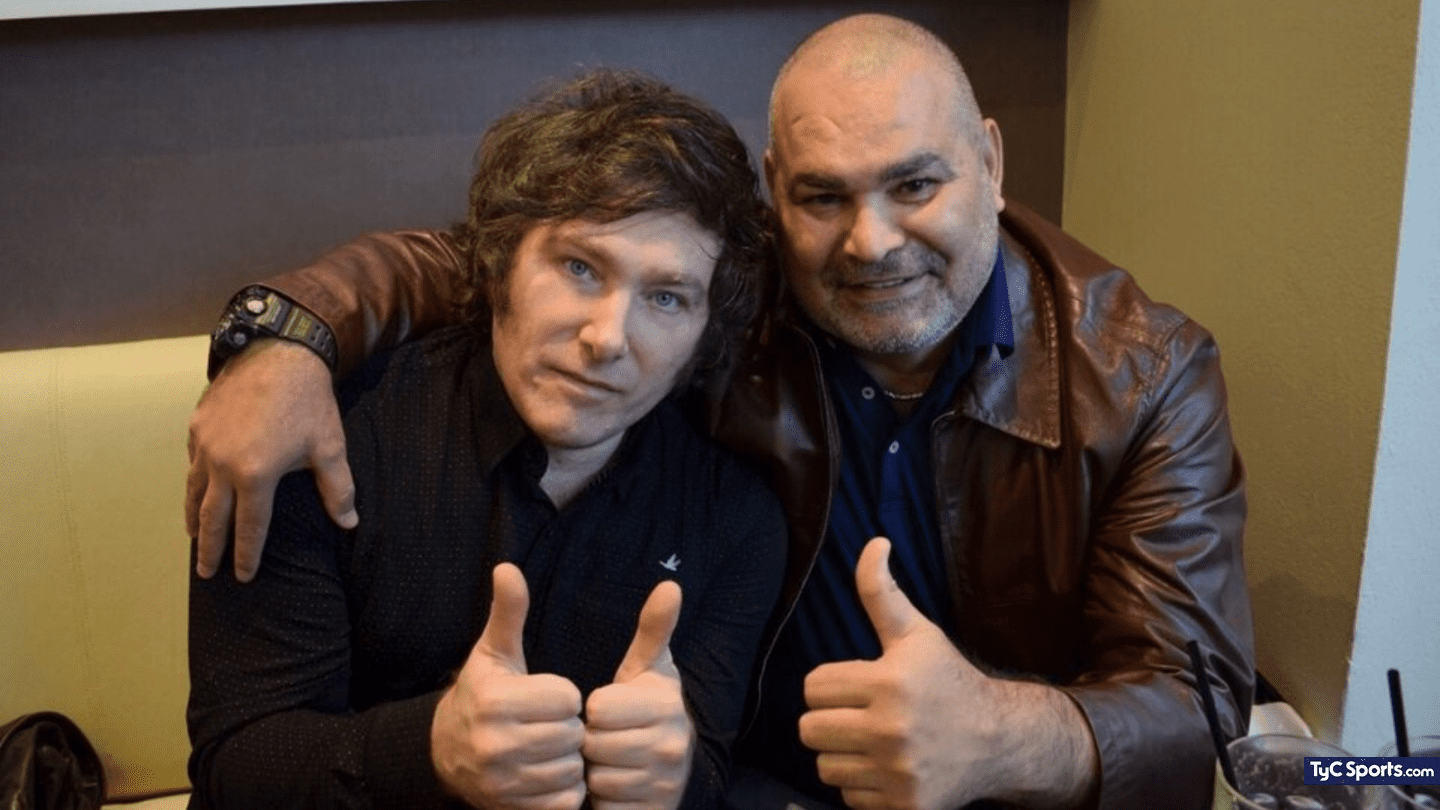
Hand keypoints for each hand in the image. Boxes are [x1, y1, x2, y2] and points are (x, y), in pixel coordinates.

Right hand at [185, 338, 356, 580]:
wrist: (279, 351)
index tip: (243, 577)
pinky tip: (196, 491)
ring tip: (194, 538)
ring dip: (194, 518)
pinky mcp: (197, 425)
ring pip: (194, 491)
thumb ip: (338, 490)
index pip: (249, 527)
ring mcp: (205, 444)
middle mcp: (222, 464)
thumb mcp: (329, 448)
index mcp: (255, 476)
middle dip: (209, 549)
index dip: (247, 555)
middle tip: (206, 573)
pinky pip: (192, 463)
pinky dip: (193, 483)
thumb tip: (349, 524)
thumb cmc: (309, 402)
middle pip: (212, 518)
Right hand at [432, 563, 585, 809]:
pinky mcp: (509, 808)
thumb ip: (507, 613)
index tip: (550, 696)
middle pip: (571, 735)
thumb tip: (508, 568)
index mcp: (495, 701)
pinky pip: (563, 802)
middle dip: (569, 728)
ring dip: (569, 760)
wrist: (446, 751)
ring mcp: (501, 781)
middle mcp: (494, 743)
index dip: (565, 695)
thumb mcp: (492, 652)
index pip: (567, 698)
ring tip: (550, 747)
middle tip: (552, 723)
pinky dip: (564, 790)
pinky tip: (548, 772)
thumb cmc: (482, 693)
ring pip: (570, 770)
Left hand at [583, 580, 692, 809]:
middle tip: (606, 737)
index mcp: (666, 704)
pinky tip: (616, 786)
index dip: (594, 710)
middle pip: (595, 746)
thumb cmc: (648, 707)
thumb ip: (654, 629)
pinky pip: (606, 809)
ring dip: (595, 773)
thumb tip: (670, 585)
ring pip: (598, 780)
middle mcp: (673, 745)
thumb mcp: (650, 667)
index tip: (606, 709)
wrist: (673, 763)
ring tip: (610, 760)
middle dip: (592, 742)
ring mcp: (665, 783)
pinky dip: (603, 802)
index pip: (598, 709)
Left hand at [799, 538, 1002, 809]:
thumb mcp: (916, 634)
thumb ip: (881, 592)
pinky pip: (848, 797)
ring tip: (873, 742)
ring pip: (825, 766)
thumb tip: (874, 543)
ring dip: (843, 755)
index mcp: (890, 682)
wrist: (999, 741)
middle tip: (859, 715)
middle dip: (829, 720)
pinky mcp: (904, 806)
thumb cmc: (948, 681)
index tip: (859, 685)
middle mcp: (892, 730)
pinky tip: (888, 768)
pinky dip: (862, 786)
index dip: (831, 684)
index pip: (813, 687)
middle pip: (809, 730)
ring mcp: (898, 772)